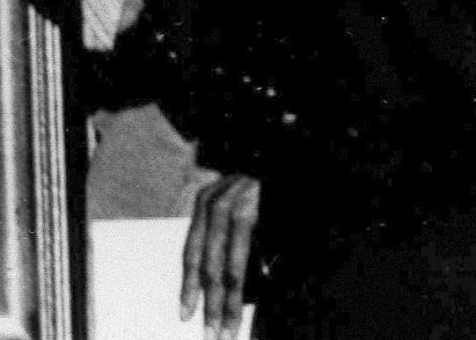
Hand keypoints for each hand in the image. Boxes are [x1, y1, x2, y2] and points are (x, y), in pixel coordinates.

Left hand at [181, 172, 260, 339]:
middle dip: (206, 302)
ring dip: (224, 301)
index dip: (188, 286)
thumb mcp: (244, 209)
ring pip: (222, 266)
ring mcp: (229, 206)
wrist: (290, 155)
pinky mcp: (248, 210)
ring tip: (226, 327)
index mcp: (206, 204)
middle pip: (203, 264)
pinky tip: (240, 302)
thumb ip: (232, 240)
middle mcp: (211, 203)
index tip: (184, 314)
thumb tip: (225, 283)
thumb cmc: (271, 188)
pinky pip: (240, 256)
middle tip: (209, 331)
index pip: (191, 253)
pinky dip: (240, 282)